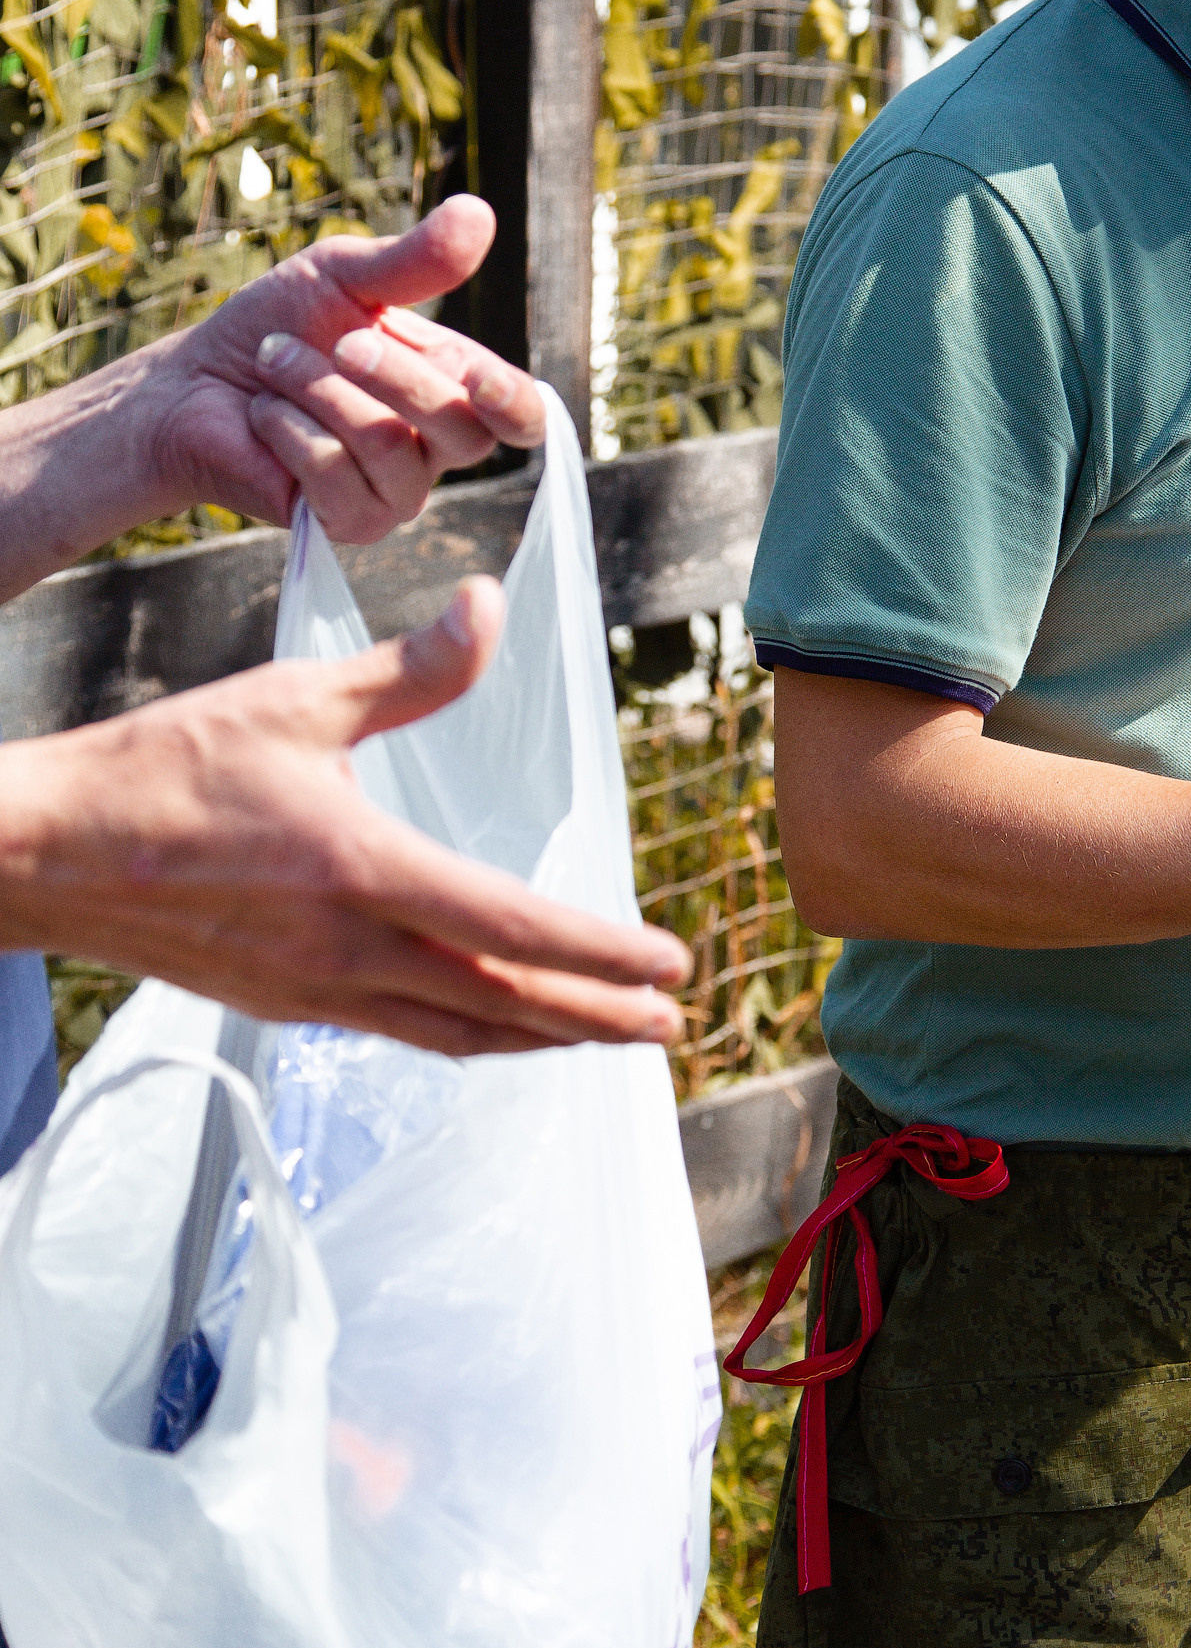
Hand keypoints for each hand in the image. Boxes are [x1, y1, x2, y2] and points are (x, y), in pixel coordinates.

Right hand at [0, 581, 688, 1057]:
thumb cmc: (161, 770)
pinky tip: (487, 1026)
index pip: (514, 931)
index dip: (602, 955)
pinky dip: (463, 1035)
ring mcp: (313, 990)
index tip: (672, 967)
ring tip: (604, 1039)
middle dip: (596, 1019)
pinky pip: (398, 1032)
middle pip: (502, 1004)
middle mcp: (348, 950)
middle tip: (670, 1028)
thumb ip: (407, 669)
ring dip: (539, 1040)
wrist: (43, 854)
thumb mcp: (293, 700)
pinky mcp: (282, 1003)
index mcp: (363, 873)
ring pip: (455, 1031)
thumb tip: (488, 607)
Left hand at [144, 194, 543, 543]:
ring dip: (319, 391)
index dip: (514, 405)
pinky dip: (289, 430)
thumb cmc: (275, 326)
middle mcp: (435, 449)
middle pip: (461, 431)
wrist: (192, 381)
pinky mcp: (345, 524)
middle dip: (393, 375)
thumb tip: (479, 212)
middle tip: (339, 340)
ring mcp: (395, 493)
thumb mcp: (344, 276)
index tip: (482, 382)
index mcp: (454, 389)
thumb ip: (414, 259)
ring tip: (277, 364)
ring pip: (389, 449)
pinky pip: (335, 477)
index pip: (520, 417)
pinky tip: (265, 415)